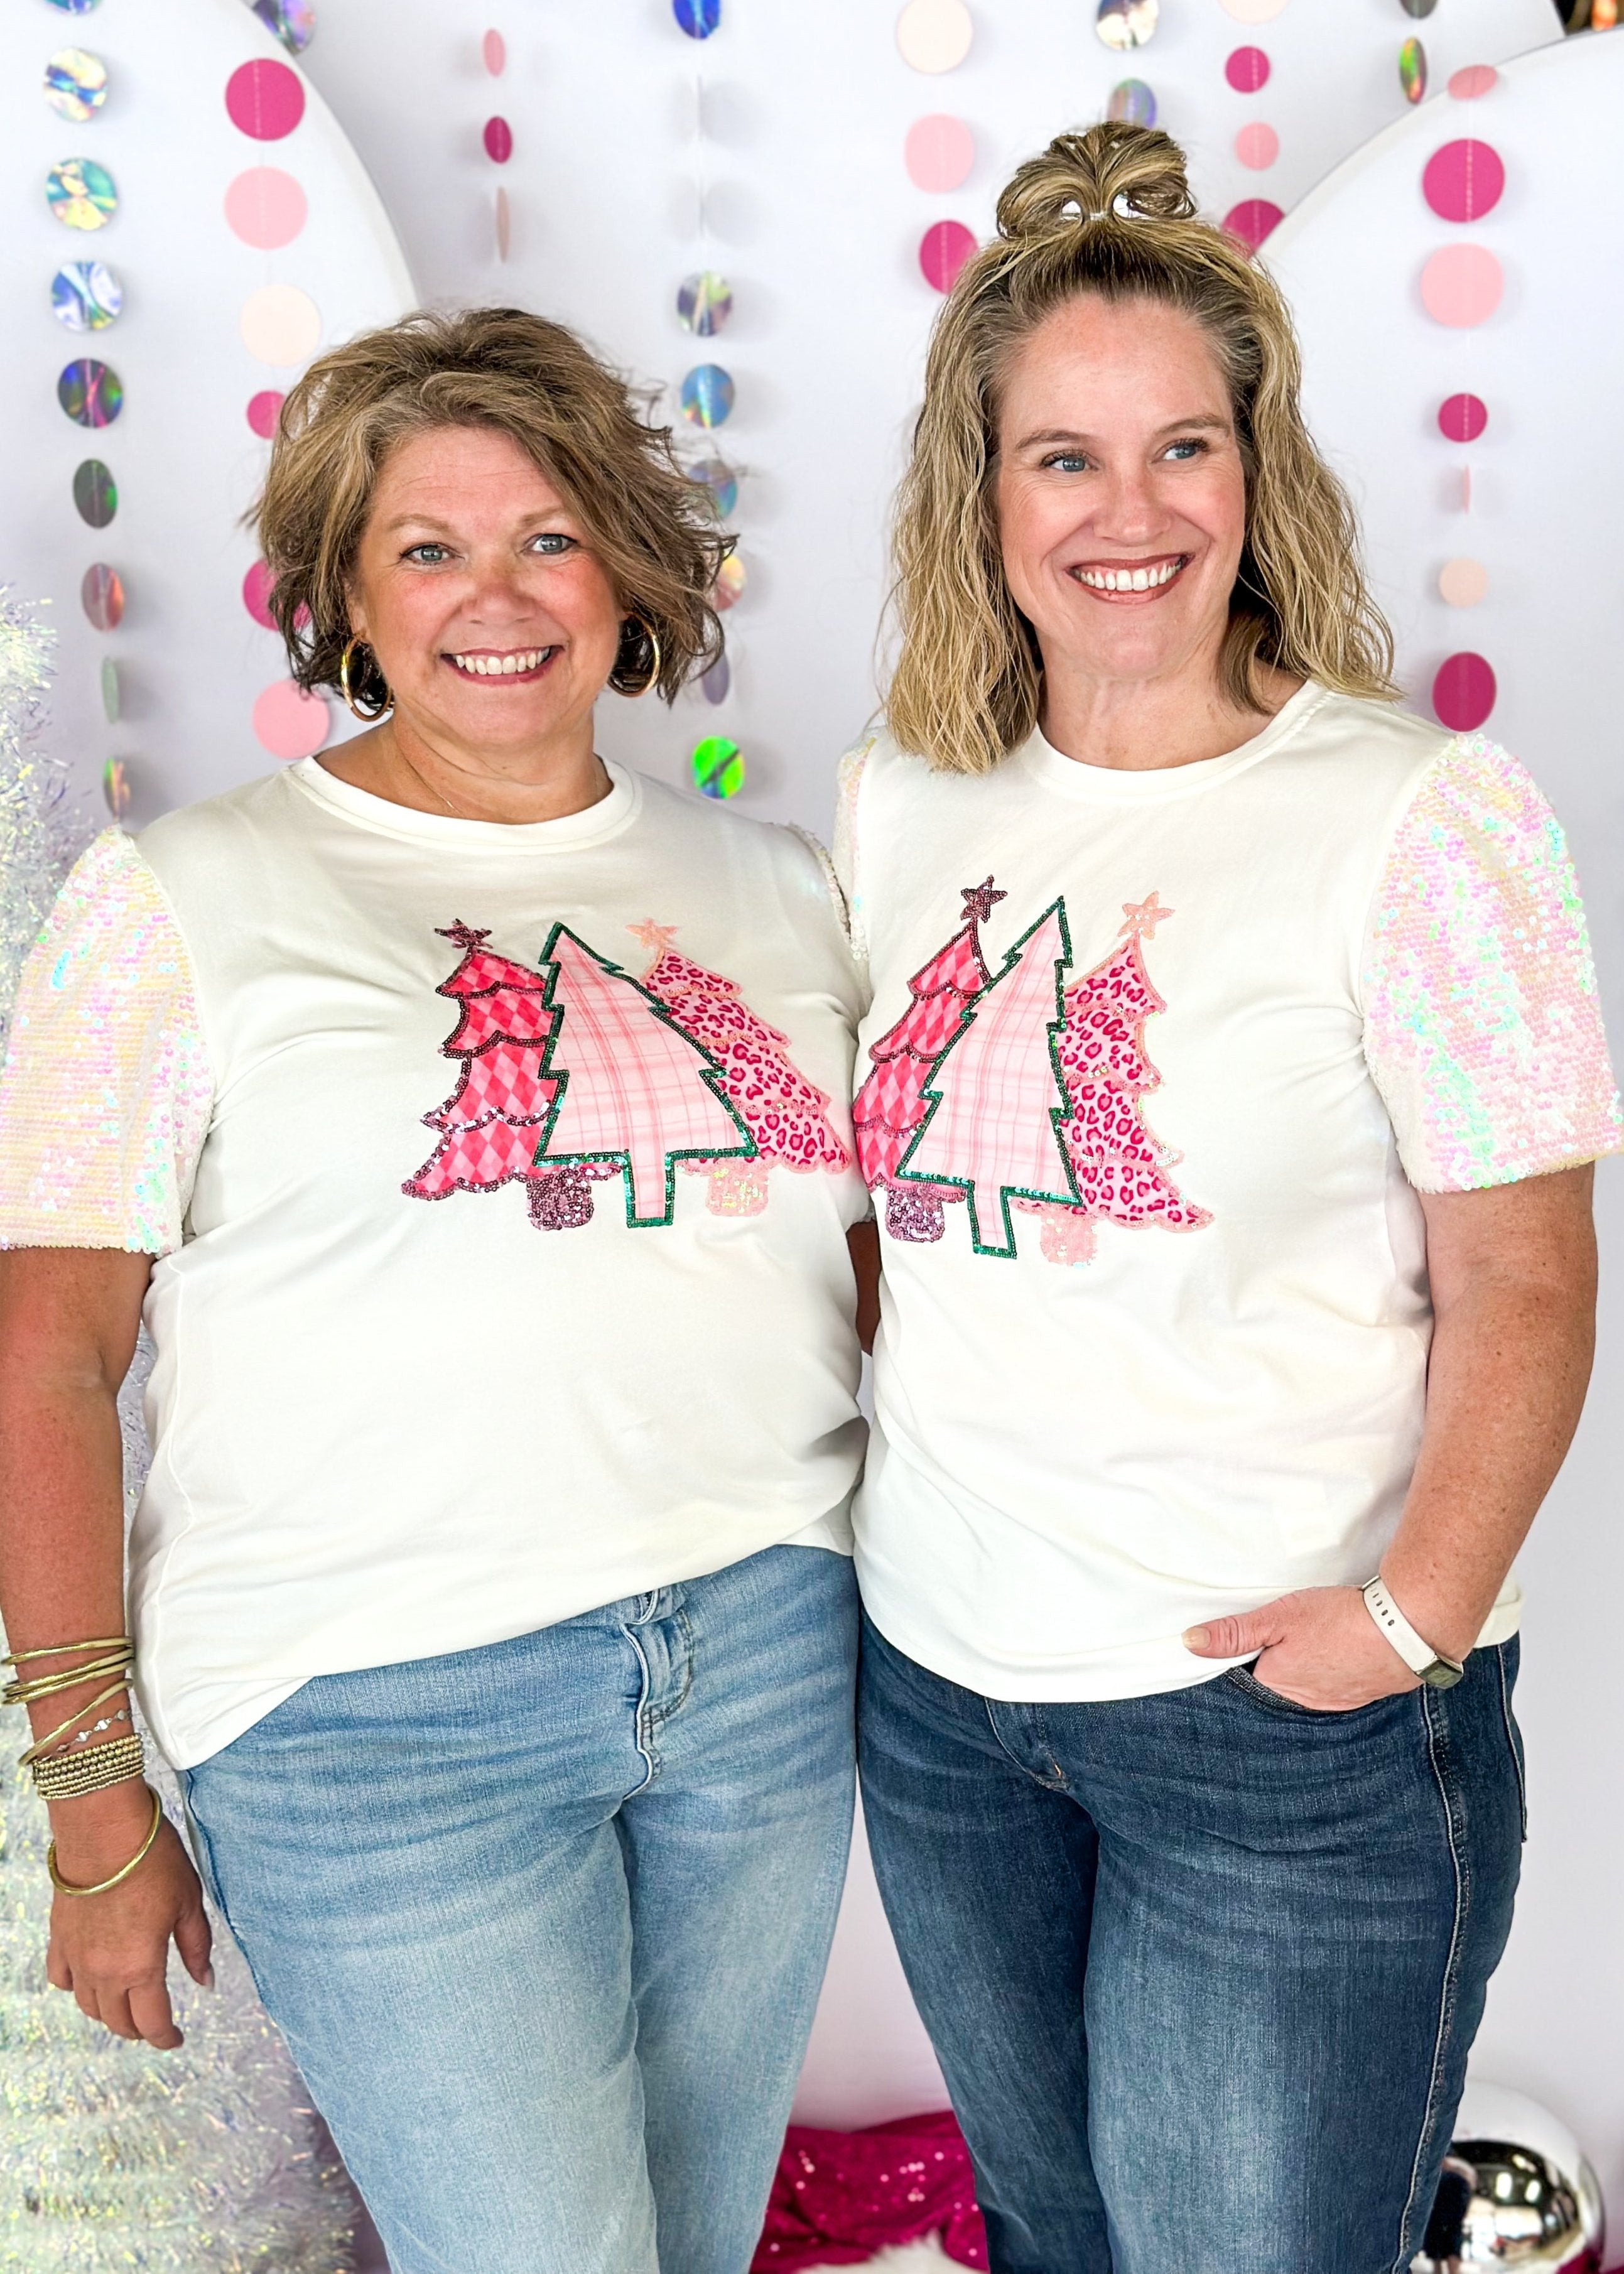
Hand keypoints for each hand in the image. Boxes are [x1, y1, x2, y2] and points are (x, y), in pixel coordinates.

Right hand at [45, 1784, 212, 2048]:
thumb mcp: (189, 1903)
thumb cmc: (153, 1861)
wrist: (103, 1829)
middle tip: (156, 2023)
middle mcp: (104, 1972)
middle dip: (140, 2029)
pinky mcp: (58, 1938)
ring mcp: (77, 1957)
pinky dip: (76, 1988)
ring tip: (128, 2004)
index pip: (153, 2022)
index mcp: (141, 1967)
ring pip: (88, 2006)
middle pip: (118, 2022)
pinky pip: (61, 1979)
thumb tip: (205, 1984)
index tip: (177, 2040)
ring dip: (109, 2013)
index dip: (166, 2038)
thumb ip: (196, 1948)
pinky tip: (91, 1979)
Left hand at [1183, 1585, 1421, 1712]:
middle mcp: (1303, 1703)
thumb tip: (1189, 1642)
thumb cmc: (1339, 1621)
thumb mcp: (1279, 1616)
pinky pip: (1338, 1687)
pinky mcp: (1363, 1696)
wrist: (1406, 1632)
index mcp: (1276, 1685)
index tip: (1251, 1640)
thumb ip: (1235, 1632)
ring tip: (1314, 1644)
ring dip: (1308, 1669)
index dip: (1247, 1656)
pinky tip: (1340, 1655)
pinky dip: (1335, 1673)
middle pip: (1278, 1684)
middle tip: (1288, 1637)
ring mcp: (1336, 1703)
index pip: (1247, 1676)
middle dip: (1278, 1665)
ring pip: (1309, 1687)